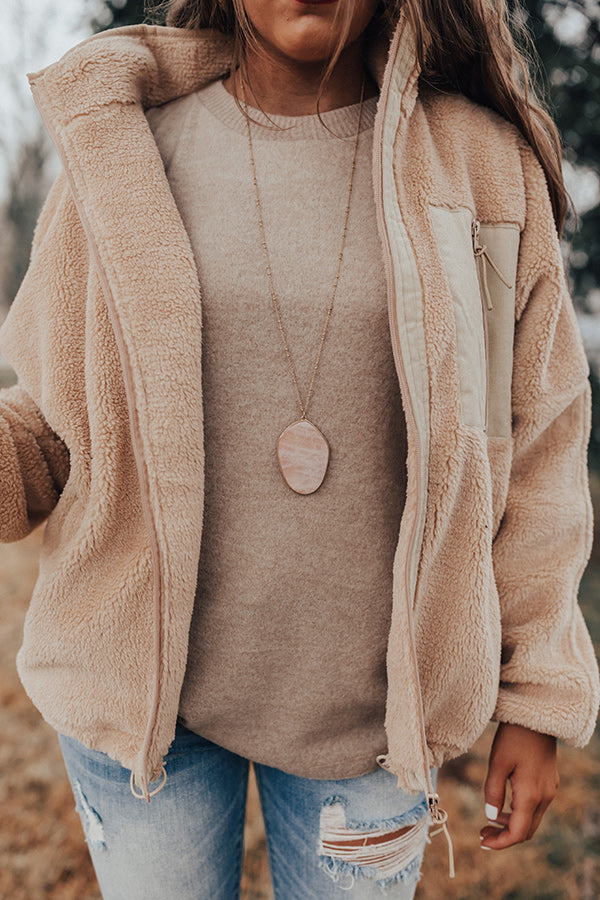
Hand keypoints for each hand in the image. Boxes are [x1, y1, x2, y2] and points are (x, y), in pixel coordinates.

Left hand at [480, 722, 558, 849]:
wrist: (537, 716)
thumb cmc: (514, 736)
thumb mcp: (497, 762)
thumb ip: (493, 791)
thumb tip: (491, 816)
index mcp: (531, 795)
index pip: (518, 833)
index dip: (500, 843)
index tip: (482, 842)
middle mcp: (545, 797)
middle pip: (527, 830)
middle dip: (505, 836)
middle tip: (482, 834)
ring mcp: (549, 789)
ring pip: (532, 819)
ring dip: (512, 825)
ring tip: (489, 820)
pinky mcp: (549, 781)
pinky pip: (535, 806)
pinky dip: (519, 812)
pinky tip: (503, 804)